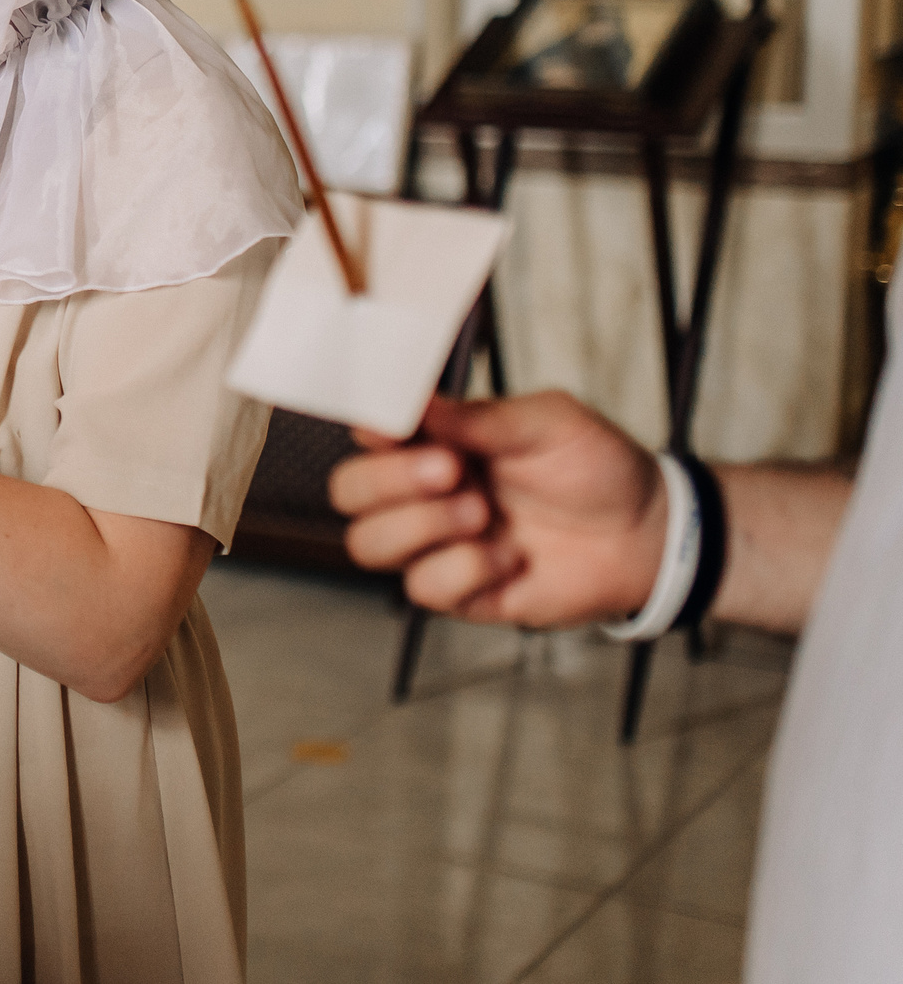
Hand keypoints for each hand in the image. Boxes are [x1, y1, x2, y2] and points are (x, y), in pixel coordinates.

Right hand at [329, 392, 666, 625]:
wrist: (647, 532)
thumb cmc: (596, 467)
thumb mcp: (547, 422)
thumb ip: (479, 417)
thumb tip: (416, 401)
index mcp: (434, 442)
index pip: (367, 433)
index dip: (369, 429)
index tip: (395, 426)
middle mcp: (423, 493)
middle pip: (348, 492)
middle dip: (389, 481)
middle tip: (451, 471)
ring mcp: (437, 545)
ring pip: (368, 543)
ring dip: (422, 526)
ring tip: (481, 514)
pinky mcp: (460, 593)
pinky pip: (423, 587)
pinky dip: (466, 569)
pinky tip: (510, 557)